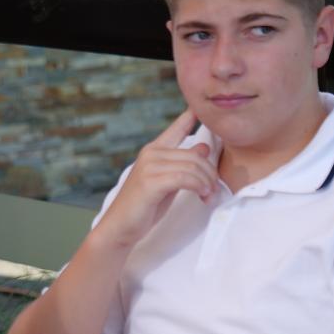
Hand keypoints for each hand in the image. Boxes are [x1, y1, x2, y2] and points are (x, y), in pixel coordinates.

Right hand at [94, 109, 216, 247]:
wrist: (119, 227)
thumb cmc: (143, 206)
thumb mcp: (167, 182)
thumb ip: (183, 165)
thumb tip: (204, 147)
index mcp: (153, 151)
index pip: (176, 128)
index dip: (190, 116)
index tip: (199, 107)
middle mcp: (151, 153)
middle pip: (195, 155)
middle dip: (210, 174)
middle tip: (213, 190)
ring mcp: (149, 166)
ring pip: (193, 167)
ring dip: (207, 183)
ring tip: (208, 196)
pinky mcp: (151, 181)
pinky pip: (185, 178)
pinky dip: (199, 187)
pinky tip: (202, 196)